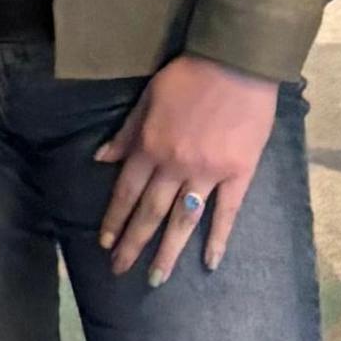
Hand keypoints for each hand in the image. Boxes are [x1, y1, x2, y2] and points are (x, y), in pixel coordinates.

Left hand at [94, 55, 281, 283]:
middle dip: (133, 244)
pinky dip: (218, 239)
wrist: (236, 61)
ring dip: (168, 252)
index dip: (114, 219)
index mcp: (150, 147)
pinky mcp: (238, 173)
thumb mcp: (148, 98)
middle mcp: (175, 165)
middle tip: (120, 270)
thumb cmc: (189, 75)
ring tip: (156, 279)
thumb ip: (127, 133)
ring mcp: (208, 172)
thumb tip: (102, 158)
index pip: (126, 192)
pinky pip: (227, 212)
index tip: (105, 244)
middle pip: (150, 213)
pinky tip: (209, 262)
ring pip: (183, 220)